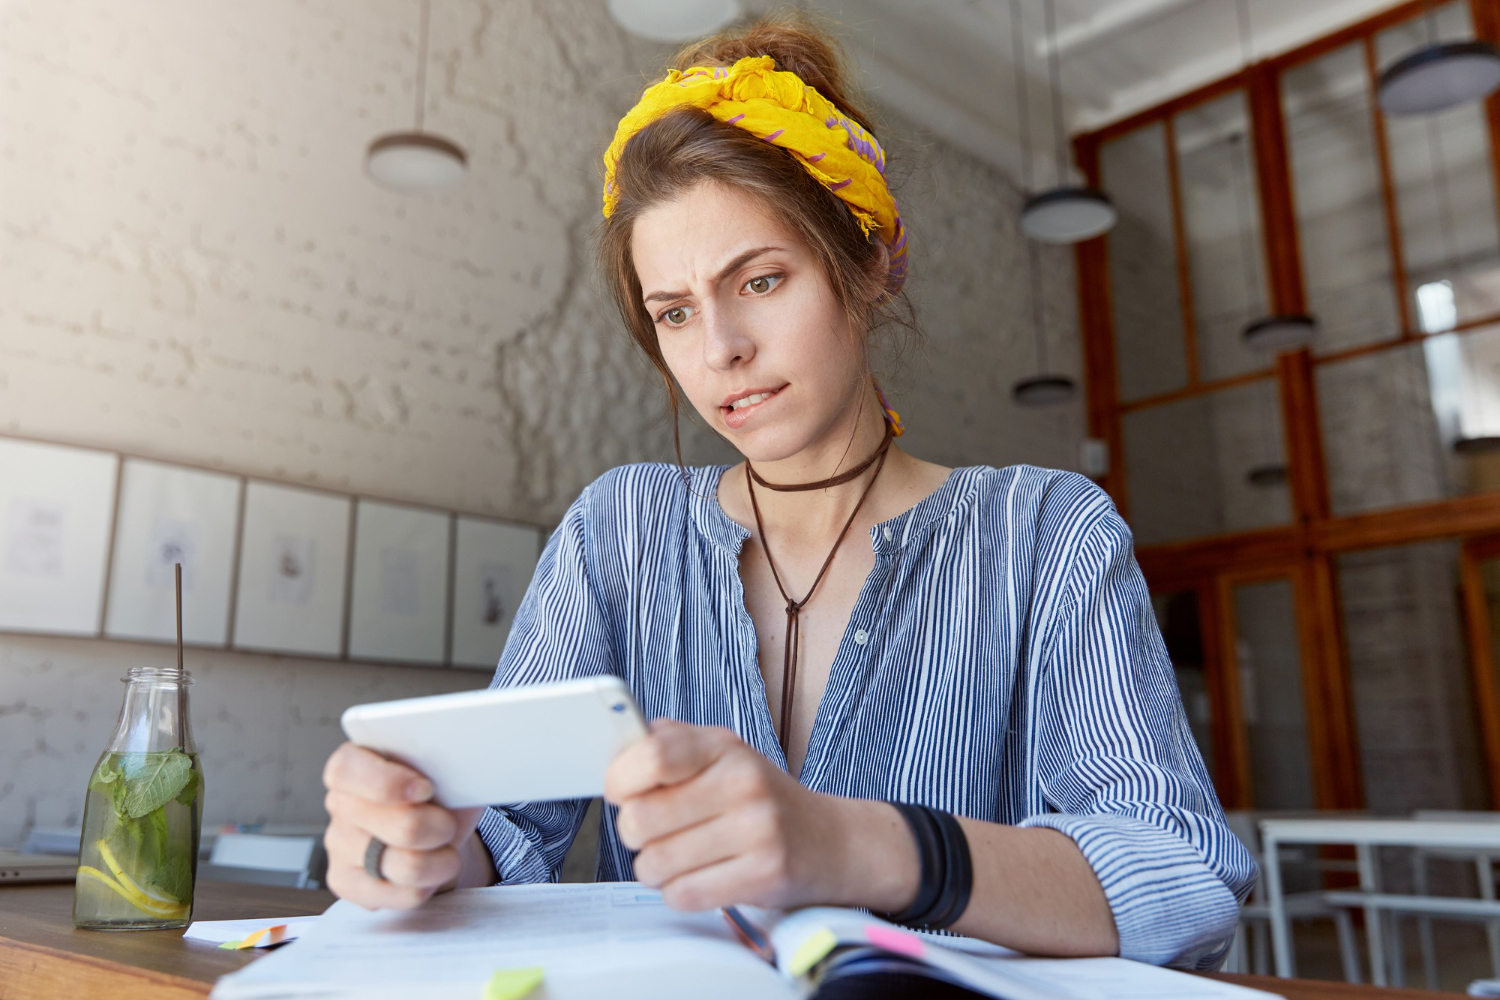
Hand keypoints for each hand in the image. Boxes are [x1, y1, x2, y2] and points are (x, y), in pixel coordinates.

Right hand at [322, 742, 483, 909]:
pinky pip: (404, 894)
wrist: (434, 831)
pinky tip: (427, 870)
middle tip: (448, 823)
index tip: (426, 789)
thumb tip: (466, 765)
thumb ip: (446, 763)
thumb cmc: (436, 792)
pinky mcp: (346, 883)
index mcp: (356, 762)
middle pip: (399, 825)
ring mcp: (339, 846)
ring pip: (407, 865)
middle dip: (442, 827)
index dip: (387, 783)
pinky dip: (429, 884)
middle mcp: (340, 803)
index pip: (347, 771)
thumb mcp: (445, 768)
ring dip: (442, 860)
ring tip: (444, 848)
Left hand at [603, 720, 848, 910]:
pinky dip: (680, 892)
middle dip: (635, 834)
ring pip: (656, 863)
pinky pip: (683, 894)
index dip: (620, 779)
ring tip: (680, 857)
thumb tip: (617, 751)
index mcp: (724, 746)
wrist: (830, 841)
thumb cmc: (762, 800)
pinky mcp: (764, 875)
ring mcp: (757, 829)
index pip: (651, 755)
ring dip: (656, 869)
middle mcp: (743, 782)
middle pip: (641, 818)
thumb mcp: (723, 756)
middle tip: (654, 832)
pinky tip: (701, 877)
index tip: (621, 792)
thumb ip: (671, 745)